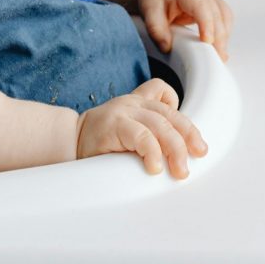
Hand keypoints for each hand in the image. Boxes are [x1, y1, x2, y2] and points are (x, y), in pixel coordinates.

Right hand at [75, 78, 206, 178]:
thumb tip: (177, 158)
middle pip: (169, 113)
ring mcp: (123, 112)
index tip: (193, 140)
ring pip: (160, 124)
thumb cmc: (98, 144)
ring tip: (181, 170)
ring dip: (175, 148)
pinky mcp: (113, 125)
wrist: (65, 142)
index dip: (180, 112)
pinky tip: (155, 167)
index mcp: (136, 102)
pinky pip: (141, 136)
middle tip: (199, 155)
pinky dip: (152, 152)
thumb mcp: (126, 133)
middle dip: (189, 135)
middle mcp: (132, 103)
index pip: (164, 93)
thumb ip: (147, 135)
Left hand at [130, 0, 232, 59]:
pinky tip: (217, 48)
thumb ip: (156, 28)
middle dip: (219, 38)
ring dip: (224, 37)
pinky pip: (224, 19)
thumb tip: (166, 47)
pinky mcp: (213, 6)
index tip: (207, 42)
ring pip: (225, 17)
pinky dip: (223, 34)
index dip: (207, 24)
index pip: (202, 7)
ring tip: (218, 57)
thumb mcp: (148, 9)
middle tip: (215, 60)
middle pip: (218, 14)